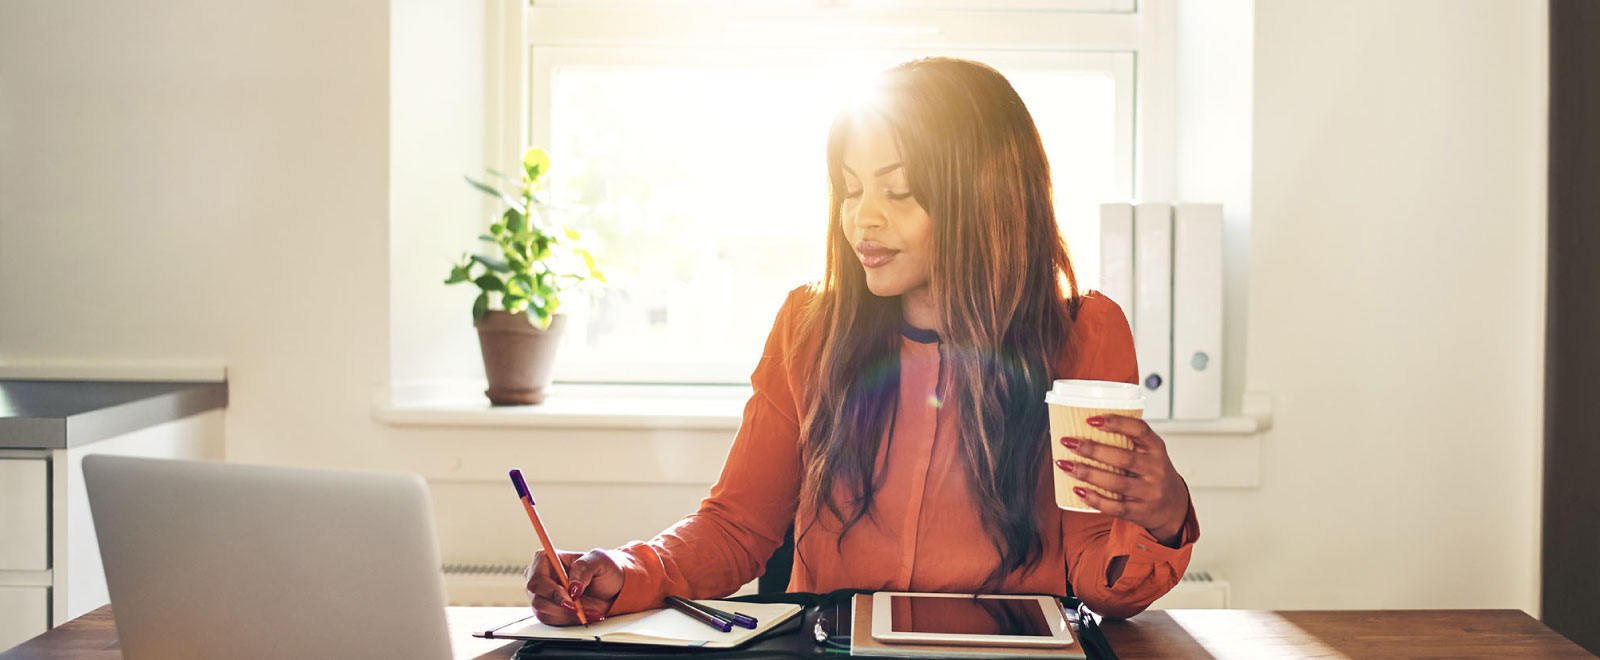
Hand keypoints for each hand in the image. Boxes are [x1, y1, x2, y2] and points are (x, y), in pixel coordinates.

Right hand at [525, 548, 623, 625]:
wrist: (612, 587)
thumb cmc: (604, 569)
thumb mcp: (600, 560)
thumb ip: (584, 568)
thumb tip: (572, 586)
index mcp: (546, 559)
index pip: (537, 579)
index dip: (551, 591)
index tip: (570, 599)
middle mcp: (541, 578)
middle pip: (537, 599)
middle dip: (561, 606)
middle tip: (579, 608)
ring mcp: (543, 596)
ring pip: (544, 613)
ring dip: (568, 615)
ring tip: (587, 610)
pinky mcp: (549, 610)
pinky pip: (552, 621)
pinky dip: (570, 620)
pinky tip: (584, 614)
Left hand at [1055, 414, 1190, 545]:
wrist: (1174, 508)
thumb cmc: (1152, 474)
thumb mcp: (1149, 453)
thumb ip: (1126, 442)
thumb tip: (1082, 429)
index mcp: (1156, 448)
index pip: (1140, 430)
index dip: (1116, 423)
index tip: (1090, 419)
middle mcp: (1156, 469)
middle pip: (1123, 458)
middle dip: (1092, 449)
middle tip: (1068, 442)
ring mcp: (1150, 492)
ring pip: (1116, 483)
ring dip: (1087, 473)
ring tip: (1064, 464)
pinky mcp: (1141, 512)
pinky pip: (1115, 507)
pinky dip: (1094, 499)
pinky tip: (1078, 490)